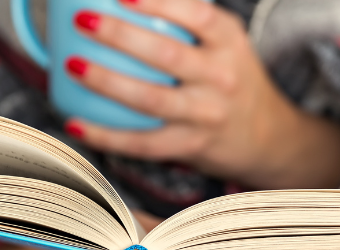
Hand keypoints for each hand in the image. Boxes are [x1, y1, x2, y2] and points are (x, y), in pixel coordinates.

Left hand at [65, 0, 339, 188]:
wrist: (267, 135)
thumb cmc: (237, 84)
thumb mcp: (228, 46)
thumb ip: (194, 25)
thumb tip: (136, 2)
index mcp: (230, 44)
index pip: (197, 14)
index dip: (159, 1)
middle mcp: (222, 78)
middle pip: (168, 54)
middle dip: (121, 36)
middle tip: (82, 21)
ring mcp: (207, 115)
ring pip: (151, 100)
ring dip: (107, 82)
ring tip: (72, 65)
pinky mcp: (193, 146)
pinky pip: (144, 143)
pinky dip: (106, 135)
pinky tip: (76, 125)